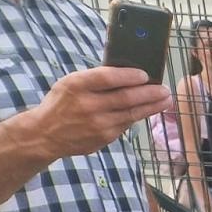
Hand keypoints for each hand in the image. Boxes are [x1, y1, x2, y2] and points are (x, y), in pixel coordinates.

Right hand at [26, 66, 170, 159]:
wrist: (46, 134)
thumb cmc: (62, 103)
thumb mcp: (70, 84)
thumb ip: (95, 79)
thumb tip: (127, 73)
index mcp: (76, 85)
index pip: (107, 77)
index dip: (128, 75)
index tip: (145, 74)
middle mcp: (87, 105)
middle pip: (125, 98)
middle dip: (149, 93)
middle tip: (165, 89)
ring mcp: (97, 124)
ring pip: (131, 113)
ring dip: (152, 106)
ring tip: (166, 100)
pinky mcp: (104, 137)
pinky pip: (126, 124)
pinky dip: (139, 116)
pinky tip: (149, 110)